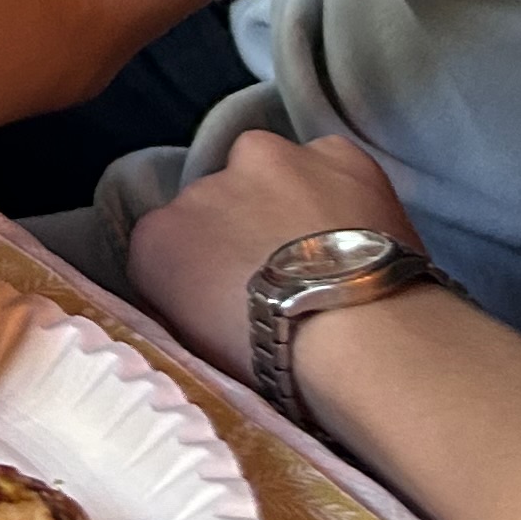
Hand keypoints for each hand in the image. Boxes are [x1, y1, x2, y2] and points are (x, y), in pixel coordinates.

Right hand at [124, 128, 419, 381]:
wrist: (364, 340)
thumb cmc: (280, 368)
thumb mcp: (201, 346)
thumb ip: (188, 298)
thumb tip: (205, 289)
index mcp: (155, 241)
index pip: (166, 246)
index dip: (203, 274)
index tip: (233, 304)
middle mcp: (199, 186)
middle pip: (216, 203)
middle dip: (243, 231)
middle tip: (283, 282)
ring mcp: (266, 158)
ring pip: (269, 172)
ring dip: (286, 201)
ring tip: (327, 254)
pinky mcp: (332, 151)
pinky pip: (328, 161)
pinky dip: (339, 186)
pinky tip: (361, 226)